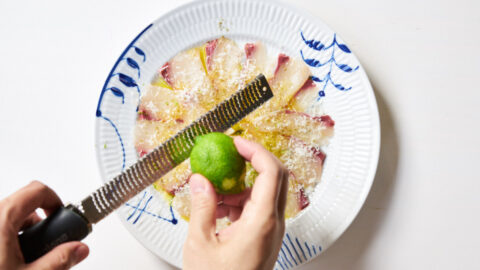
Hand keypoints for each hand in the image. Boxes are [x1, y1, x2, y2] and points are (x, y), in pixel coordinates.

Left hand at [0, 181, 88, 269]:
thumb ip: (59, 260)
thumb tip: (78, 249)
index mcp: (1, 218)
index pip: (37, 190)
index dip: (56, 201)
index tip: (64, 217)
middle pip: (25, 205)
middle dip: (42, 225)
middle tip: (47, 245)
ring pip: (11, 218)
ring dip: (26, 234)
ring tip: (28, 259)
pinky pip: (1, 229)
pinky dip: (10, 240)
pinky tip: (13, 262)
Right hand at [183, 137, 288, 269]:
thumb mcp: (201, 243)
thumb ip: (202, 206)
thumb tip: (200, 179)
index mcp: (262, 222)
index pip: (271, 171)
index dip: (255, 150)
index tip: (235, 142)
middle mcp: (273, 224)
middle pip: (274, 177)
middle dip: (251, 160)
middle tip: (228, 153)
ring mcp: (271, 230)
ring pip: (264, 192)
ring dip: (241, 184)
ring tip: (213, 190)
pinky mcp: (265, 236)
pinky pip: (257, 207)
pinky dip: (239, 201)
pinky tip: (217, 209)